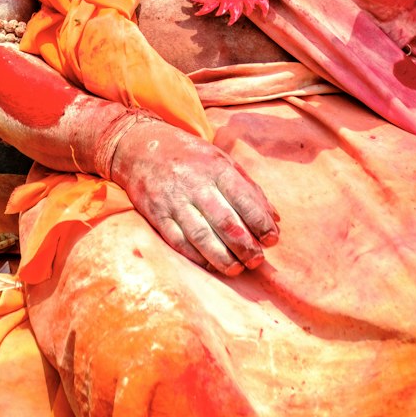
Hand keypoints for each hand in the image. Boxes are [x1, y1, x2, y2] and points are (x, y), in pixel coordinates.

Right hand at [110, 122, 278, 275]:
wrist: (140, 147)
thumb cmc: (190, 157)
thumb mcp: (221, 160)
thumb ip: (249, 188)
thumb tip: (275, 218)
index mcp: (216, 167)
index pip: (244, 198)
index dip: (261, 222)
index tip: (272, 239)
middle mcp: (195, 184)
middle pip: (225, 222)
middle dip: (245, 246)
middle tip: (257, 260)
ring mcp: (174, 201)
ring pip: (202, 236)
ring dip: (223, 258)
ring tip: (237, 269)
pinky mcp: (157, 215)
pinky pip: (179, 241)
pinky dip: (197, 257)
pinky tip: (211, 265)